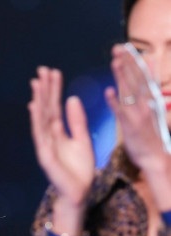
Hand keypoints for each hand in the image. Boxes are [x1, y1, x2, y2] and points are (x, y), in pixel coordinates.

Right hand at [29, 67, 94, 208]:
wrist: (79, 192)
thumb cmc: (79, 168)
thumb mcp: (82, 139)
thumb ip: (76, 121)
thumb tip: (72, 98)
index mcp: (57, 132)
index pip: (54, 106)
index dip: (54, 89)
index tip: (53, 72)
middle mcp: (48, 136)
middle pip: (45, 108)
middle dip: (44, 89)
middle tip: (42, 70)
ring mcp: (45, 145)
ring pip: (40, 119)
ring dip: (38, 101)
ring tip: (37, 84)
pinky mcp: (46, 156)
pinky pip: (42, 137)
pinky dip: (39, 122)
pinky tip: (38, 109)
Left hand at [105, 43, 170, 174]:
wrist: (156, 158)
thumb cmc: (150, 136)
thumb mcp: (151, 113)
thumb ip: (146, 97)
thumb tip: (144, 82)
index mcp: (150, 100)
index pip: (142, 76)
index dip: (134, 61)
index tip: (128, 47)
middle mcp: (146, 104)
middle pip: (136, 78)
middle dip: (128, 62)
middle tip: (118, 47)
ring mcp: (139, 113)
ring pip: (130, 91)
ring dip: (122, 75)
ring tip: (115, 60)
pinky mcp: (130, 126)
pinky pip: (121, 112)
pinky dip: (115, 101)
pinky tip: (109, 91)